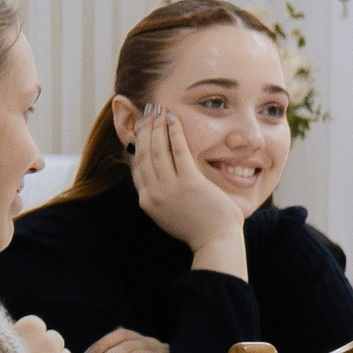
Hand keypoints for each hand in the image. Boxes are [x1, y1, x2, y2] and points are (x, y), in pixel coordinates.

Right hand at [128, 104, 248, 267]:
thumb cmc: (199, 227)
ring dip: (156, 126)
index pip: (137, 167)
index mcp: (147, 201)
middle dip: (143, 130)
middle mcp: (154, 194)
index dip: (136, 144)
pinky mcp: (189, 183)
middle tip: (146, 112)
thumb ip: (161, 196)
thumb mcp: (170, 213)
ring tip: (157, 110)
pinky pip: (179, 151)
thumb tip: (159, 176)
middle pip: (143, 154)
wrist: (216, 241)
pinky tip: (173, 118)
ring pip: (157, 150)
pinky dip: (174, 132)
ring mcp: (170, 189)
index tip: (139, 128)